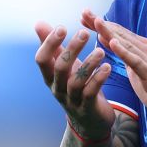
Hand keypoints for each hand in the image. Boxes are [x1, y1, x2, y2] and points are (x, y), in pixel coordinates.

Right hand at [34, 21, 114, 140]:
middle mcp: (57, 88)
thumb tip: (38, 24)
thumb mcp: (64, 67)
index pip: (42, 59)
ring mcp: (71, 100)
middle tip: (85, 33)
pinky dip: (98, 79)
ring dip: (88, 64)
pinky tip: (108, 67)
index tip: (62, 27)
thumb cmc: (76, 88)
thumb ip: (54, 47)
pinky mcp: (87, 108)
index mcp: (50, 77)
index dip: (49, 44)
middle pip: (60, 68)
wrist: (89, 121)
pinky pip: (91, 93)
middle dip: (71, 49)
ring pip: (76, 82)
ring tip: (101, 51)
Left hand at [81, 9, 146, 128]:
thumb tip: (109, 40)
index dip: (100, 24)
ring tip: (96, 21)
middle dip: (101, 24)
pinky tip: (112, 43)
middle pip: (120, 34)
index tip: (84, 15)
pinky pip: (135, 61)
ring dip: (110, 32)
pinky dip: (124, 51)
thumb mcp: (135, 70)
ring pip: (127, 44)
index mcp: (141, 48)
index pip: (117, 32)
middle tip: (84, 12)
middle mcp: (146, 50)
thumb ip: (124, 55)